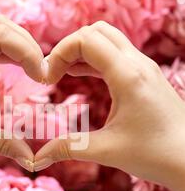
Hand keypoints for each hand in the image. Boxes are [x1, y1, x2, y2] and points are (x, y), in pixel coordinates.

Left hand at [0, 16, 43, 170]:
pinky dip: (5, 49)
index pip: (0, 36)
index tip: (42, 78)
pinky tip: (16, 68)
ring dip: (17, 44)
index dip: (28, 52)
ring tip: (34, 69)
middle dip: (27, 44)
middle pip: (0, 25)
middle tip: (43, 73)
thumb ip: (0, 143)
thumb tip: (32, 159)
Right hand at [34, 21, 184, 190]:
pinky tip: (81, 76)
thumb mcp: (107, 150)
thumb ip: (68, 148)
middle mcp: (138, 64)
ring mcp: (145, 68)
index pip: (85, 39)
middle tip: (54, 73)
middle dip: (69, 47)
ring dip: (82, 51)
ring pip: (108, 40)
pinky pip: (117, 55)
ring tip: (62, 75)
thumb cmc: (155, 155)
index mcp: (128, 75)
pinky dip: (95, 60)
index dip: (59, 53)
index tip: (47, 80)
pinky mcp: (147, 77)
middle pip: (96, 31)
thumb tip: (36, 158)